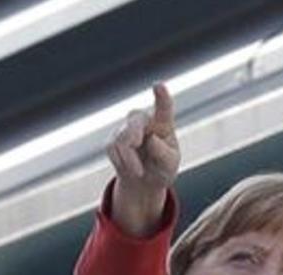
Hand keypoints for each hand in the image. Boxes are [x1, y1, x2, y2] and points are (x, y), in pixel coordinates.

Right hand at [106, 83, 180, 234]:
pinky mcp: (113, 138)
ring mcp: (127, 127)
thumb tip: (151, 139)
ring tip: (140, 172)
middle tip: (139, 164)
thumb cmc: (162, 168)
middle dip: (134, 138)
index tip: (159, 85)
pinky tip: (129, 167)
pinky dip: (122, 163)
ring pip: (121, 139)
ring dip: (130, 161)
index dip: (161, 97)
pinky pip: (112, 149)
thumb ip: (163, 153)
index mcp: (163, 124)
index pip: (164, 108)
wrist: (144, 181)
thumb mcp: (170, 165)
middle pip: (135, 121)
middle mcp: (144, 120)